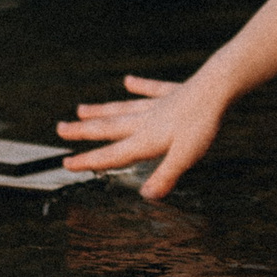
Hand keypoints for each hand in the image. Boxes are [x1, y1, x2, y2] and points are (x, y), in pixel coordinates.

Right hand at [57, 73, 227, 199]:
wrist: (216, 88)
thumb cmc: (201, 124)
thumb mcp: (184, 157)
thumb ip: (164, 177)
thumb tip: (146, 197)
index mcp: (145, 139)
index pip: (112, 154)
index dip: (89, 160)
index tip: (67, 163)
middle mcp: (145, 121)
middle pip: (108, 127)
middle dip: (83, 131)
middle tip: (60, 128)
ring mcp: (157, 105)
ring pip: (123, 108)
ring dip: (101, 110)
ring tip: (81, 108)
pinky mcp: (172, 93)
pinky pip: (151, 90)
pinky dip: (139, 85)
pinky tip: (129, 80)